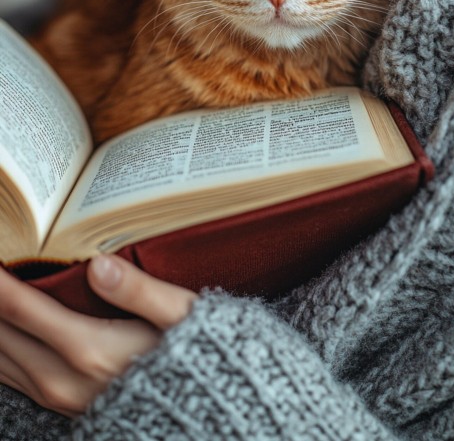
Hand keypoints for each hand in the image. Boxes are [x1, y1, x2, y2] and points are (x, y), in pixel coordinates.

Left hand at [0, 257, 196, 416]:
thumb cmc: (200, 353)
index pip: (21, 308)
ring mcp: (62, 398)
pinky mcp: (66, 406)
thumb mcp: (179, 315)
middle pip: (3, 334)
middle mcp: (66, 378)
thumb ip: (138, 290)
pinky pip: (14, 380)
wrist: (212, 411)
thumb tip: (99, 264)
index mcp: (90, 349)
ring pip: (3, 361)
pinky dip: (1, 353)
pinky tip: (3, 334)